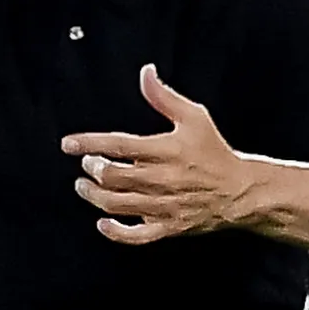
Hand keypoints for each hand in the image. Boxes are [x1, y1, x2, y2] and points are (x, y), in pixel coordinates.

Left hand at [61, 65, 262, 244]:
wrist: (240, 190)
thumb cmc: (214, 152)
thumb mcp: (194, 117)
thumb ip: (164, 97)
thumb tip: (146, 73)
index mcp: (166, 150)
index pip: (118, 145)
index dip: (89, 143)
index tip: (69, 144)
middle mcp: (163, 179)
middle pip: (113, 176)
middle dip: (92, 168)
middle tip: (87, 163)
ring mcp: (164, 206)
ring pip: (117, 204)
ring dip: (94, 196)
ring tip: (84, 187)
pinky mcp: (168, 227)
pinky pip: (136, 236)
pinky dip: (115, 232)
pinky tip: (103, 223)